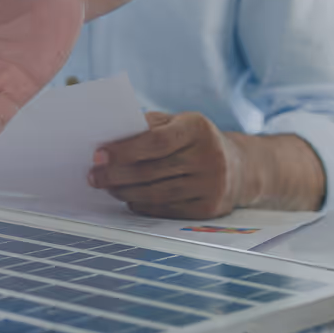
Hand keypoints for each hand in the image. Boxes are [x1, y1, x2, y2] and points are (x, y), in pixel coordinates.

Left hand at [87, 112, 246, 219]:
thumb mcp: (178, 122)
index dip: (124, 150)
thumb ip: (148, 126)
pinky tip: (129, 198)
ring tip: (107, 187)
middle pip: (152, 170)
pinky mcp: (208, 209)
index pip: (156, 141)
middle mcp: (209, 157)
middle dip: (116, 175)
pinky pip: (166, 210)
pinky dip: (143, 205)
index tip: (98, 155)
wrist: (239, 167)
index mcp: (198, 128)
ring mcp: (211, 185)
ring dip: (125, 192)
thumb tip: (109, 137)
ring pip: (156, 194)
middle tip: (94, 176)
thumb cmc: (196, 141)